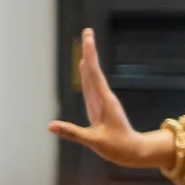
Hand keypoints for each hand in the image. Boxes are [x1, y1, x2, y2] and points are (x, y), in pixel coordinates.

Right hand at [48, 28, 171, 170]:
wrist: (133, 152)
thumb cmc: (117, 147)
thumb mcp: (94, 141)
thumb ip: (73, 133)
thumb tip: (51, 126)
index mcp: (105, 102)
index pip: (94, 74)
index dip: (90, 56)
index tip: (88, 38)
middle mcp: (104, 98)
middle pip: (94, 70)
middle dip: (90, 51)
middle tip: (88, 32)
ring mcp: (101, 101)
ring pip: (93, 77)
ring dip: (89, 60)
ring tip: (86, 45)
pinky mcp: (99, 107)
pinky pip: (91, 86)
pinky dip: (87, 74)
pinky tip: (86, 67)